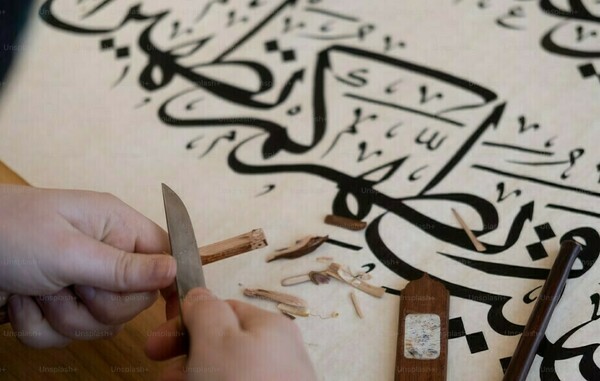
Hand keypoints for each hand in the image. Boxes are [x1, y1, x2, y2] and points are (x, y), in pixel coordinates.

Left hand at [0, 184, 175, 347]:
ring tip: (37, 289)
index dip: (168, 281)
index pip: (165, 255)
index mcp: (115, 226)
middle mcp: (104, 253)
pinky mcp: (58, 304)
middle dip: (98, 304)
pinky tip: (21, 300)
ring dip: (63, 316)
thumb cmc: (6, 232)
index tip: (167, 309)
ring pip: (100, 324)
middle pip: (133, 300)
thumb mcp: (68, 250)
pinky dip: (39, 326)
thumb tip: (175, 270)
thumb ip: (124, 267)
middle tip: (70, 285)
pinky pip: (66, 335)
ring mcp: (81, 281)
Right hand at [145, 288, 317, 380]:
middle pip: (220, 346)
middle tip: (164, 378)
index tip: (154, 345)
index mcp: (268, 326)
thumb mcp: (217, 339)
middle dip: (185, 359)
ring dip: (193, 379)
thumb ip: (205, 311)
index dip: (184, 323)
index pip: (222, 311)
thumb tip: (197, 295)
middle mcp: (276, 353)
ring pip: (225, 373)